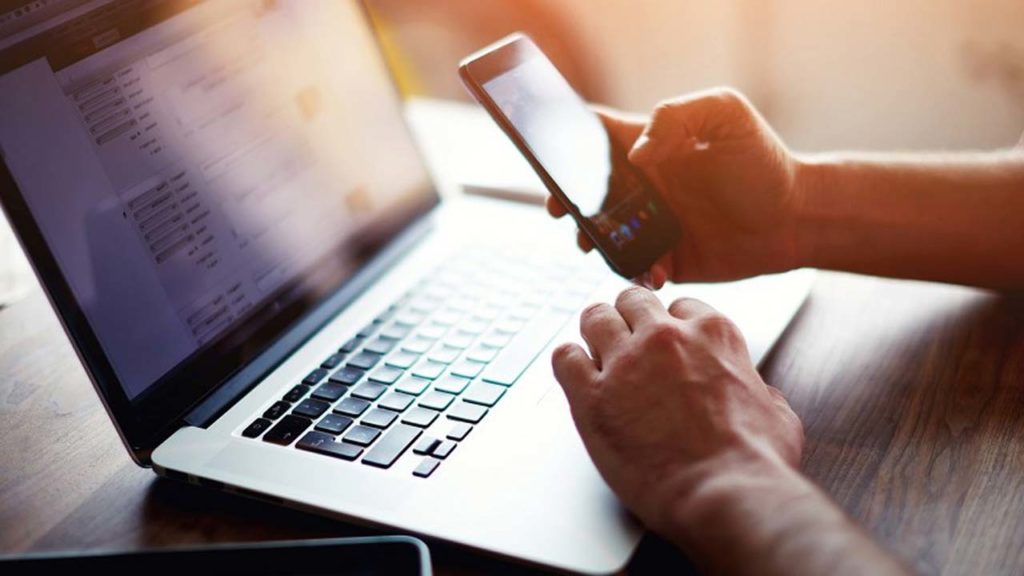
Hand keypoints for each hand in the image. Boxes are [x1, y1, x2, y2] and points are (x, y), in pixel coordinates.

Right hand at [548, 88, 804, 285]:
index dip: (567, 143)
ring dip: (590, 240)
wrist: (798, 218)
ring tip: (594, 245)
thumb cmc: (764, 161)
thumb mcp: (725, 115)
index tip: (552, 157)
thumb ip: (675, 117)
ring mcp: (653, 224)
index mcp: (651, 146)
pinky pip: (635, 268)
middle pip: (588, 190)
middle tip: (561, 210)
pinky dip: (633, 271)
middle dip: (566, 199)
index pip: (597, 137)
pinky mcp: (667, 259)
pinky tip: (651, 270)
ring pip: (603, 233)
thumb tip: (634, 154)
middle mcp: (645, 185)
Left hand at [550, 287, 803, 535]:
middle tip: (625, 340)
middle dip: (628, 318)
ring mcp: (625, 363)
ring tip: (595, 350)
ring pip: (594, 318)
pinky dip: (568, 363)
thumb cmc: (755, 461)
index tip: (665, 342)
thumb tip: (760, 393)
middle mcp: (665, 337)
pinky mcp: (592, 396)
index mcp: (713, 333)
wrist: (726, 494)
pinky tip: (576, 376)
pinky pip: (564, 358)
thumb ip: (760, 391)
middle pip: (632, 300)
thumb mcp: (777, 413)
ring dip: (594, 332)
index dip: (671, 325)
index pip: (680, 306)